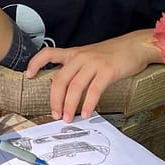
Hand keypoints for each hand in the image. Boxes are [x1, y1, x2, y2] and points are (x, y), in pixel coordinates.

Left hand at [25, 31, 156, 120]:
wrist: (135, 46)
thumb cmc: (113, 54)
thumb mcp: (90, 56)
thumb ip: (77, 68)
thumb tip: (65, 89)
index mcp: (74, 53)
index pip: (48, 53)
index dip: (36, 63)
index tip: (29, 75)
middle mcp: (80, 57)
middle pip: (60, 79)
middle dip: (55, 100)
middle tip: (55, 114)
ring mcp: (93, 63)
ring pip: (74, 87)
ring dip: (69, 106)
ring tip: (68, 118)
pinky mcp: (107, 71)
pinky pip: (93, 90)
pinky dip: (88, 104)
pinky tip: (86, 113)